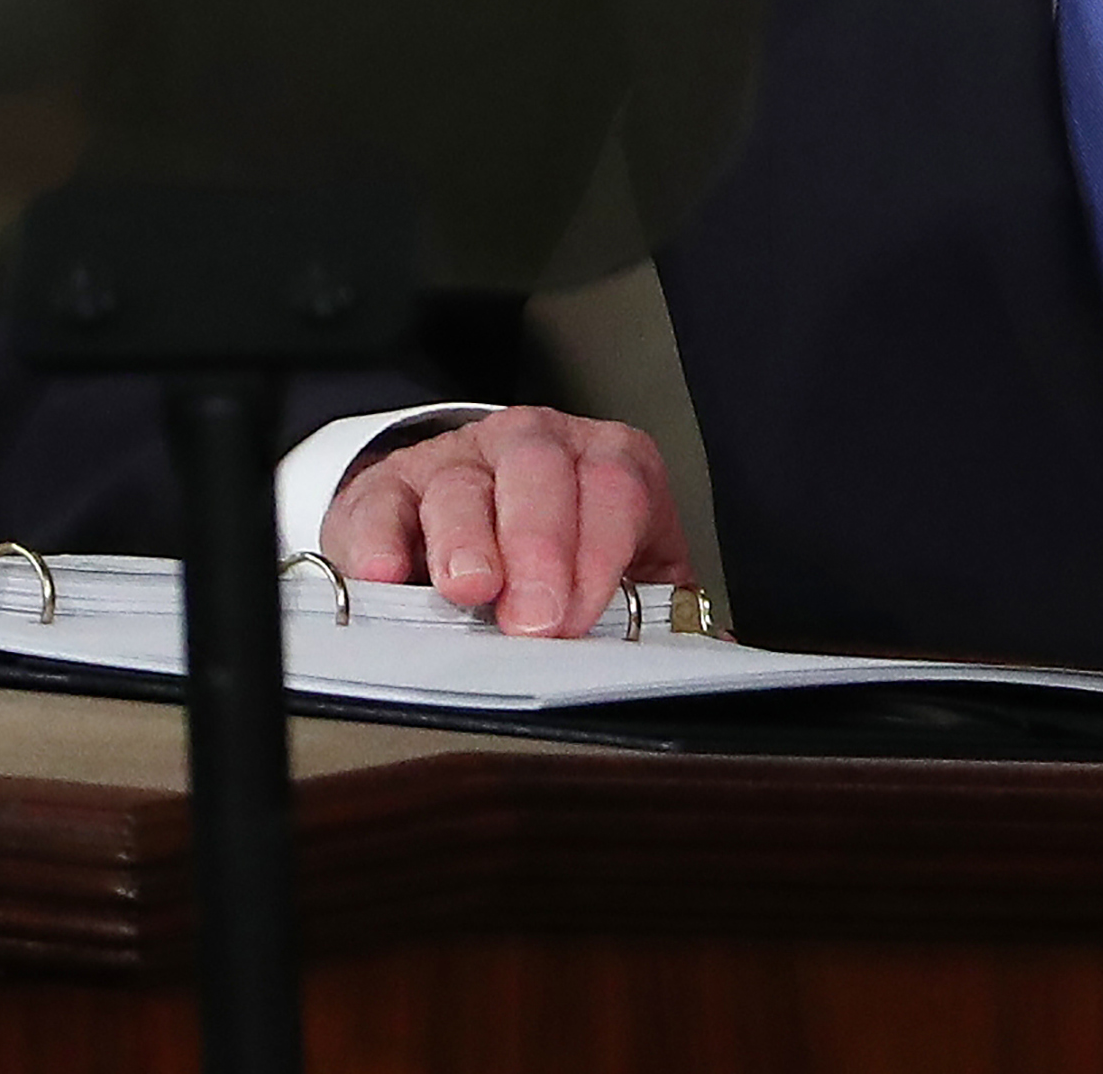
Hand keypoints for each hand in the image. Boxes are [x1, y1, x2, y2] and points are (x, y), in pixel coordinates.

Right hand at [320, 406, 691, 639]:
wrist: (471, 517)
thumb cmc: (559, 553)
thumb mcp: (622, 568)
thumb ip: (663, 610)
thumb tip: (720, 656)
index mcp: (603, 461)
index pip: (615, 487)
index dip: (600, 549)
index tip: (584, 613)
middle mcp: (532, 446)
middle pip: (539, 471)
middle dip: (540, 545)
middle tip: (534, 617)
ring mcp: (457, 462)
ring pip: (461, 484)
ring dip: (467, 539)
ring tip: (470, 590)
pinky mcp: (388, 489)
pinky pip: (382, 504)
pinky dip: (382, 540)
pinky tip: (388, 576)